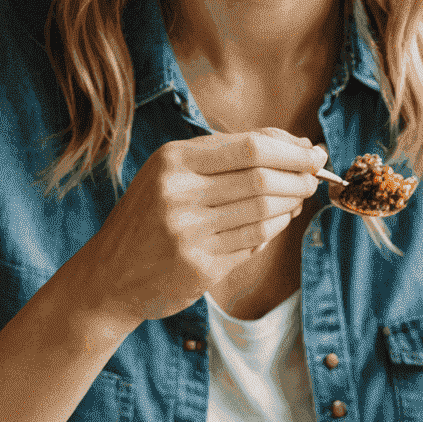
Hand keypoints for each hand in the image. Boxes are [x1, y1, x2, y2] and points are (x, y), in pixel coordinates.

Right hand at [80, 128, 326, 326]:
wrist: (108, 276)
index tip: (314, 152)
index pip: (251, 147)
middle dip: (300, 177)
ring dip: (292, 203)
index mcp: (173, 160)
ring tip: (299, 198)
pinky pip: (255, 242)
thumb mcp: (172, 173)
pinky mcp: (200, 266)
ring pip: (265, 212)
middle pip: (263, 179)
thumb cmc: (148, 216)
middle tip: (314, 177)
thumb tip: (296, 145)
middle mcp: (179, 193)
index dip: (291, 150)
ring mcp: (189, 232)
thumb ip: (227, 155)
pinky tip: (279, 221)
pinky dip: (276, 228)